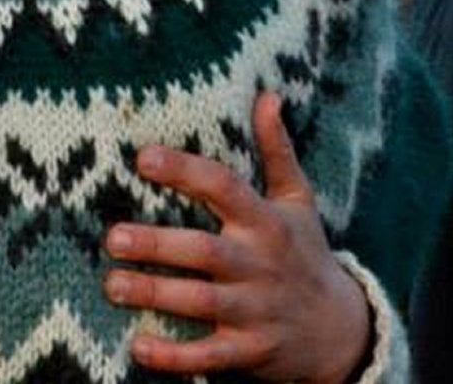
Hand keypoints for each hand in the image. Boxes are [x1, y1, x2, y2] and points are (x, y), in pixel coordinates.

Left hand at [102, 91, 372, 382]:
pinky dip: (174, 357)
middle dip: (158, 245)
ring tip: (112, 284)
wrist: (341, 331)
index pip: (224, 188)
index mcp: (265, 222)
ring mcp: (255, 311)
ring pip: (200, 303)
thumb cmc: (306, 253)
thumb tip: (267, 95)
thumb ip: (276, 150)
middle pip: (205, 251)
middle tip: (113, 237)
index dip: (185, 171)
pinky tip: (137, 347)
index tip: (143, 156)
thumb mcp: (298, 200)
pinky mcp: (249, 352)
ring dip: (155, 294)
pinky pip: (208, 357)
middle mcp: (259, 265)